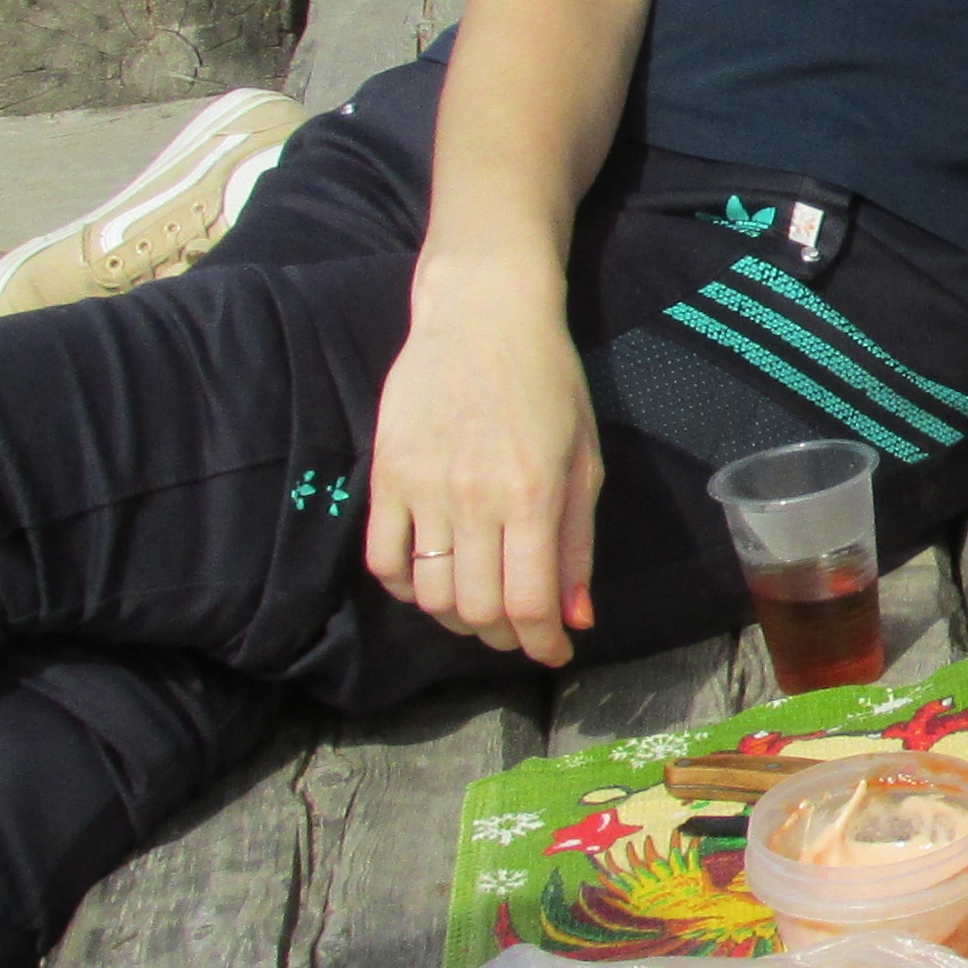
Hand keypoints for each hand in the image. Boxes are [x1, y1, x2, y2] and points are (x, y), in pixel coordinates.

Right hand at [366, 265, 603, 666]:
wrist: (481, 313)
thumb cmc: (548, 379)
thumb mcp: (583, 457)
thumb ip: (577, 541)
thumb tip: (575, 618)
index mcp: (532, 495)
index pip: (529, 604)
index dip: (541, 645)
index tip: (553, 655)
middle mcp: (473, 500)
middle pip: (476, 610)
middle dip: (503, 637)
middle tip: (518, 628)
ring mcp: (422, 489)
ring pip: (429, 596)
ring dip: (456, 619)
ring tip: (478, 606)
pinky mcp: (385, 476)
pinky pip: (384, 561)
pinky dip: (407, 588)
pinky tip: (431, 578)